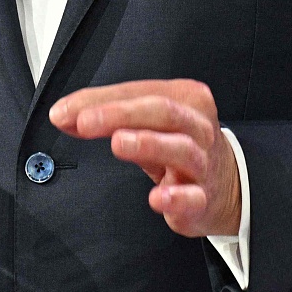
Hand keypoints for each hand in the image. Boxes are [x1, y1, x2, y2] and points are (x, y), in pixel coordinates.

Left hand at [50, 79, 239, 237]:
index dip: (99, 99)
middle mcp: (197, 126)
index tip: (64, 111)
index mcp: (183, 98)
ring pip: (181, 148)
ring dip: (148, 143)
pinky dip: (175, 197)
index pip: (138, 92)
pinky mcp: (204, 199)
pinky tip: (157, 198)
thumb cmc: (178, 145)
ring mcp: (204, 162)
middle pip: (161, 111)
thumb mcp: (147, 124)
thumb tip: (63, 116)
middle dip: (120, 114)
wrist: (228, 186)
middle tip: (85, 121)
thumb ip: (108, 117)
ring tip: (118, 143)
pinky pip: (193, 197)